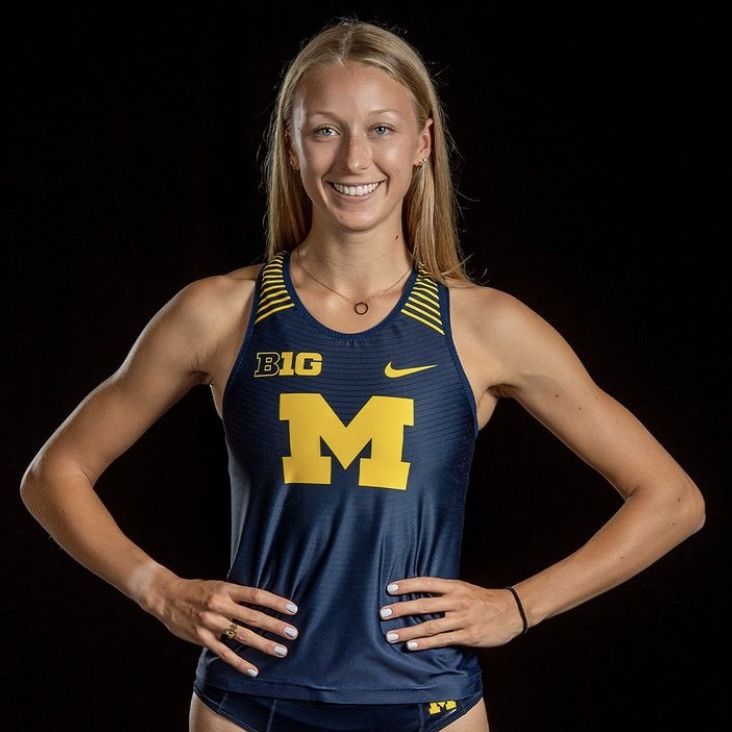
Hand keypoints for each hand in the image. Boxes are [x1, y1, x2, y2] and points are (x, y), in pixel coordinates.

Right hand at [150, 577, 299, 676]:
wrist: (166, 597)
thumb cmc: (196, 590)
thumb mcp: (219, 585)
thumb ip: (236, 594)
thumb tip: (261, 601)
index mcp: (226, 589)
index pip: (257, 595)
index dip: (275, 602)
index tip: (292, 609)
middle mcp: (220, 605)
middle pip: (253, 617)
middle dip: (275, 626)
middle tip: (293, 633)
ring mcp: (211, 623)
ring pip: (242, 635)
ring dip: (263, 644)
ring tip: (281, 650)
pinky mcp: (202, 638)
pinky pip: (224, 652)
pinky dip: (239, 662)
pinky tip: (253, 670)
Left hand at [378, 577, 525, 650]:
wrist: (512, 611)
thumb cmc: (484, 600)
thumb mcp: (465, 589)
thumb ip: (445, 592)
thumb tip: (420, 595)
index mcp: (455, 587)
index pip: (426, 583)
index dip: (407, 585)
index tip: (390, 588)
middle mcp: (457, 601)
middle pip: (424, 604)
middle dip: (401, 609)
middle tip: (383, 613)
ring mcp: (462, 619)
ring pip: (430, 626)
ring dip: (408, 631)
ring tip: (391, 635)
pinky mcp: (468, 635)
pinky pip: (443, 640)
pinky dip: (425, 644)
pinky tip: (412, 646)